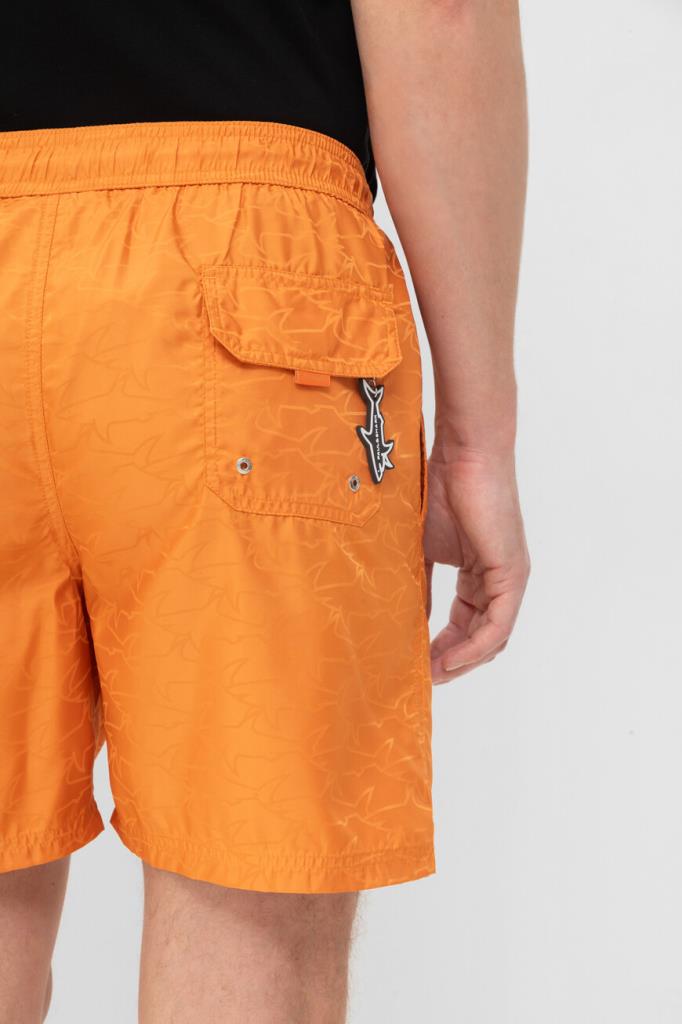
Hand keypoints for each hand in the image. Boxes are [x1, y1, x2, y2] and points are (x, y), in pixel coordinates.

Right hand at [423, 444, 529, 684]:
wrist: (464, 454)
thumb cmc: (441, 488)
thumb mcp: (423, 547)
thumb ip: (421, 584)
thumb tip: (408, 620)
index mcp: (481, 574)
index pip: (467, 624)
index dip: (443, 648)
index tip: (417, 665)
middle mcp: (501, 580)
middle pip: (481, 637)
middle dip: (452, 662)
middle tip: (422, 679)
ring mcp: (510, 578)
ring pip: (492, 637)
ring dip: (463, 661)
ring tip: (432, 676)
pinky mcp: (512, 574)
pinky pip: (497, 625)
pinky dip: (473, 647)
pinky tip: (448, 659)